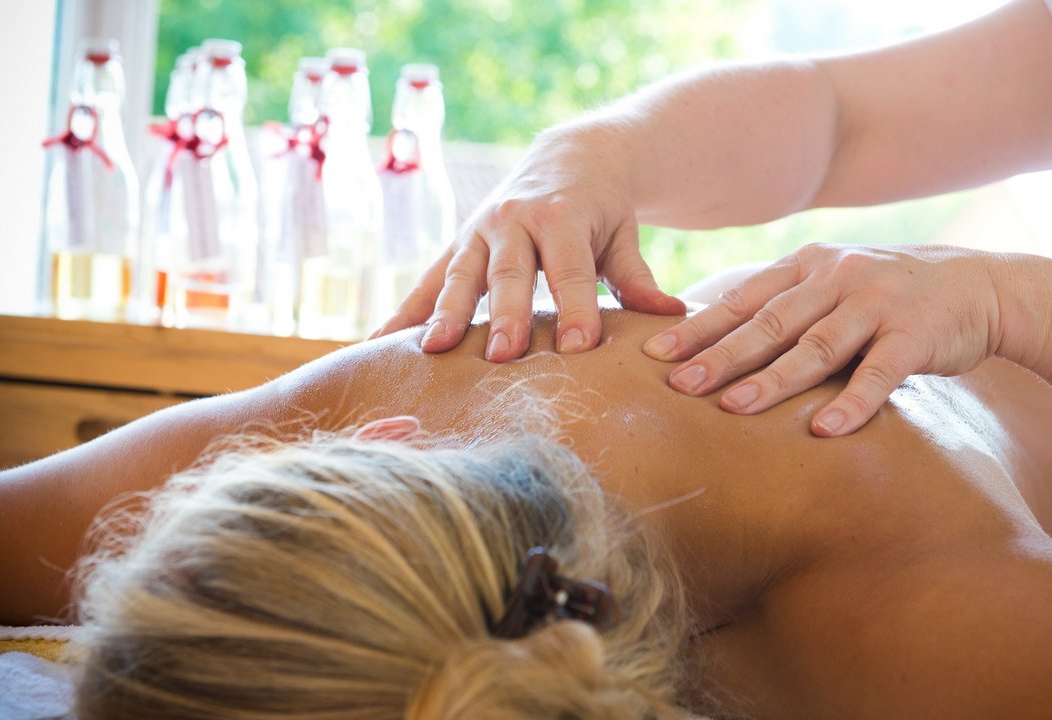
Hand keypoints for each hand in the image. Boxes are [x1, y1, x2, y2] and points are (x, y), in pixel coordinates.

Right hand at [370, 127, 685, 358]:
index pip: (570, 269)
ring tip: (433, 352)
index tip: (578, 349)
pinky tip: (377, 346)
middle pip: (510, 274)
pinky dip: (404, 314)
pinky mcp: (456, 246)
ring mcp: (478, 231)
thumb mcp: (624, 234)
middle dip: (507, 315)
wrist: (569, 156)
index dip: (576, 309)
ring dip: (446, 314)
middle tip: (505, 357)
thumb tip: (674, 315)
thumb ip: (639, 277)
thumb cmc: (603, 209)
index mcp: (562, 216)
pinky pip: (426, 282)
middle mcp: (514, 219)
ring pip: (460, 275)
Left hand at [642, 244, 1003, 435]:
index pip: (743, 299)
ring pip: (816, 346)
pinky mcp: (917, 335)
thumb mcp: (834, 284)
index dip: (698, 326)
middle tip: (678, 385)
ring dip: (772, 380)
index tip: (655, 352)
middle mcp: (838, 278)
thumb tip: (716, 337)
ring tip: (731, 409)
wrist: (980, 287)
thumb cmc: (890, 296)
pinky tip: (825, 431)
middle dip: (720, 354)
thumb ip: (786, 305)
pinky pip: (880, 374)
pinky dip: (853, 403)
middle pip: (770, 322)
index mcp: (809, 266)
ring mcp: (878, 304)